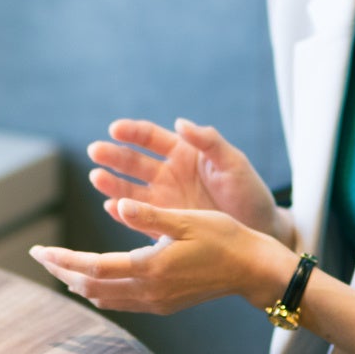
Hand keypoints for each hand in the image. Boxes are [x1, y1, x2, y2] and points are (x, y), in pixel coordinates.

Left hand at [30, 198, 296, 314]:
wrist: (253, 270)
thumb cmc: (225, 238)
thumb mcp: (187, 220)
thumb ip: (149, 215)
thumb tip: (117, 203)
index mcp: (150, 267)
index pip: (93, 266)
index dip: (62, 259)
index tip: (38, 250)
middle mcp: (149, 290)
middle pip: (91, 286)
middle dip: (62, 272)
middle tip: (40, 256)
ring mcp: (156, 301)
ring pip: (104, 298)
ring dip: (78, 283)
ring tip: (60, 266)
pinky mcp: (164, 303)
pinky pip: (120, 302)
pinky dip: (99, 290)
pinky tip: (94, 280)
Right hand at [87, 118, 283, 237]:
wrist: (259, 230)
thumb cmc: (249, 193)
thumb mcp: (234, 164)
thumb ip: (209, 142)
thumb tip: (180, 122)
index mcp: (183, 154)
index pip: (151, 138)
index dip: (132, 133)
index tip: (115, 128)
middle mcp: (168, 174)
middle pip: (134, 162)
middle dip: (114, 156)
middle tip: (96, 151)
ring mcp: (163, 200)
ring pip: (130, 189)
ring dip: (112, 183)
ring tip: (97, 178)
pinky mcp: (162, 224)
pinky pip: (137, 217)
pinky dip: (123, 213)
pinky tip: (111, 208)